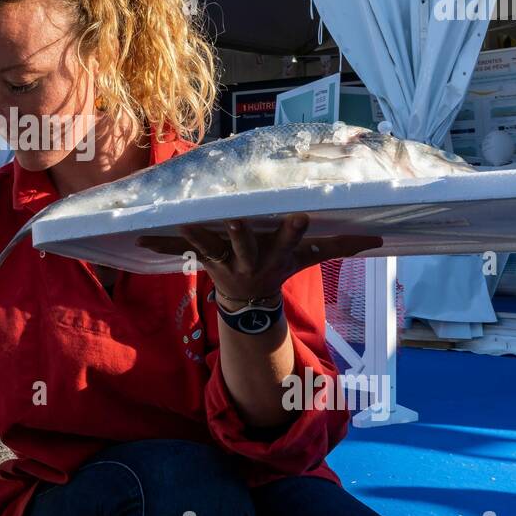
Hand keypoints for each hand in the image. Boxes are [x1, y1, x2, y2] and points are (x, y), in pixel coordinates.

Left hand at [138, 214, 381, 307]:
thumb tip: (378, 238)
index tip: (301, 215)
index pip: (289, 241)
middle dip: (242, 233)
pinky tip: (137, 236)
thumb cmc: (279, 266)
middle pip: (245, 244)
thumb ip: (341, 246)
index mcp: (274, 256)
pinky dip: (159, 242)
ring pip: (208, 246)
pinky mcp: (201, 257)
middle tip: (237, 219)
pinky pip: (178, 248)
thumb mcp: (308, 259)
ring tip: (182, 224)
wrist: (248, 299)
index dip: (293, 230)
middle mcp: (248, 259)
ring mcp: (222, 259)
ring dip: (195, 237)